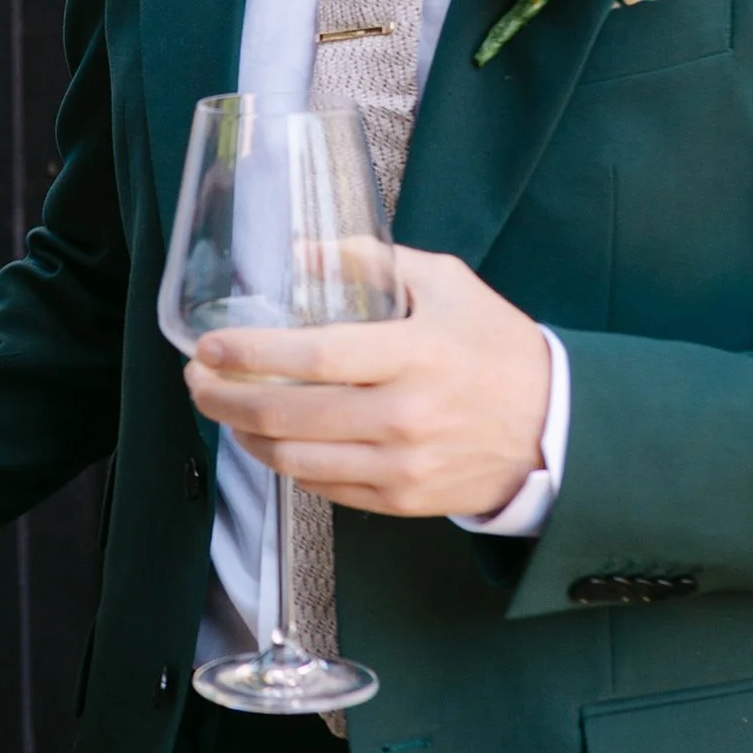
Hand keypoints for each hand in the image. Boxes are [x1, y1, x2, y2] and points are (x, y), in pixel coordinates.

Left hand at [183, 246, 549, 522]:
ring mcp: (400, 464)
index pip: (312, 357)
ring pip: (294, 459)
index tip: (210, 346)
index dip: (250, 354)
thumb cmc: (495, 347)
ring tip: (222, 409)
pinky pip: (321, 486)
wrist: (554, 426)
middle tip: (198, 379)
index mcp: (415, 354)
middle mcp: (404, 415)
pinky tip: (268, 440)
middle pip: (288, 415)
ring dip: (243, 436)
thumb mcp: (446, 283)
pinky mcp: (400, 499)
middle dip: (225, 398)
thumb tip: (301, 253)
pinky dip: (284, 464)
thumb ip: (372, 261)